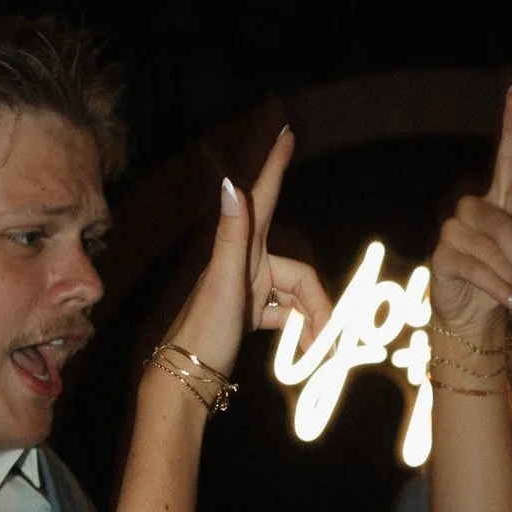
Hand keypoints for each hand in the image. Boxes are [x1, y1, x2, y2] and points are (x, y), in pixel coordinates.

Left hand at [163, 128, 330, 384]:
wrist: (183, 378)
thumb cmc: (203, 332)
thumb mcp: (222, 284)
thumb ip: (231, 236)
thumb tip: (228, 183)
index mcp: (240, 252)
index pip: (262, 199)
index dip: (275, 167)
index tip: (287, 132)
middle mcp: (244, 265)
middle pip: (298, 275)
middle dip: (319, 307)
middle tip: (329, 344)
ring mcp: (246, 289)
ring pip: (294, 297)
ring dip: (311, 324)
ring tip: (320, 355)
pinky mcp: (246, 313)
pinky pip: (282, 315)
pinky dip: (297, 331)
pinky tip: (306, 352)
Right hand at [429, 85, 511, 339]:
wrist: (476, 319)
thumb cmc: (509, 278)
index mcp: (499, 200)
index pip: (506, 158)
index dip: (511, 127)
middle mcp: (473, 208)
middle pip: (504, 224)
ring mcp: (453, 229)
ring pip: (491, 248)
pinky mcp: (441, 255)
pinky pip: (476, 267)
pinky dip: (498, 288)